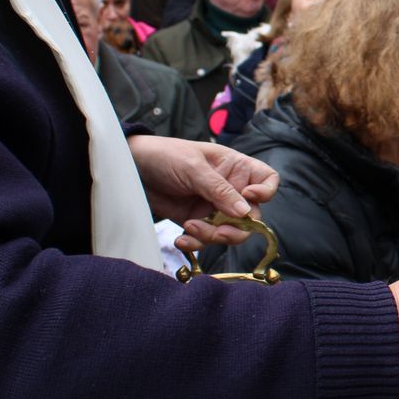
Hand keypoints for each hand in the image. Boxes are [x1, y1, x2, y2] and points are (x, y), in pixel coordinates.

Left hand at [127, 135, 278, 250]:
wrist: (132, 168)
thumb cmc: (165, 156)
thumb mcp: (192, 168)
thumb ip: (218, 189)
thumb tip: (245, 212)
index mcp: (235, 167)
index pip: (266, 180)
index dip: (265, 192)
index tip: (249, 199)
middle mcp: (230, 189)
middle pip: (252, 215)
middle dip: (237, 227)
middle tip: (219, 231)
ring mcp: (214, 207)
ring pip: (230, 231)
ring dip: (213, 236)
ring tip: (190, 227)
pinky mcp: (197, 221)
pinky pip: (206, 239)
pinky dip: (196, 243)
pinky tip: (181, 239)